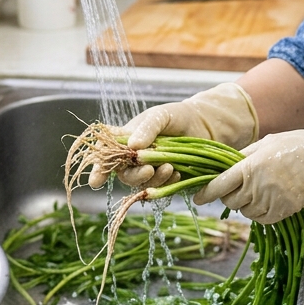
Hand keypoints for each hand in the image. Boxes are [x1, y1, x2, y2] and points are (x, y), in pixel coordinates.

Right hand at [92, 82, 258, 188]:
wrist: (206, 125)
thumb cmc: (179, 116)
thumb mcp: (161, 116)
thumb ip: (147, 129)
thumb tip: (132, 146)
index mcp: (127, 138)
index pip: (106, 153)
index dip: (99, 168)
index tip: (97, 181)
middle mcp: (134, 156)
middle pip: (124, 174)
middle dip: (134, 176)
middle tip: (149, 169)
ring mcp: (149, 168)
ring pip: (141, 183)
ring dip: (153, 179)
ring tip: (170, 167)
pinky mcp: (165, 178)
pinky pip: (160, 188)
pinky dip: (166, 183)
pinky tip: (177, 172)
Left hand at [194, 129, 303, 223]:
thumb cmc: (294, 145)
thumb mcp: (264, 143)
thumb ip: (241, 157)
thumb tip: (221, 167)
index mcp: (248, 166)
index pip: (218, 186)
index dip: (204, 194)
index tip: (197, 197)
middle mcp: (256, 186)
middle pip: (229, 201)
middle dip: (229, 196)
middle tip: (240, 186)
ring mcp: (270, 201)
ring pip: (245, 211)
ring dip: (246, 204)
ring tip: (260, 188)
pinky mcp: (282, 212)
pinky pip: (261, 219)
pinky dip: (260, 212)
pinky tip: (269, 198)